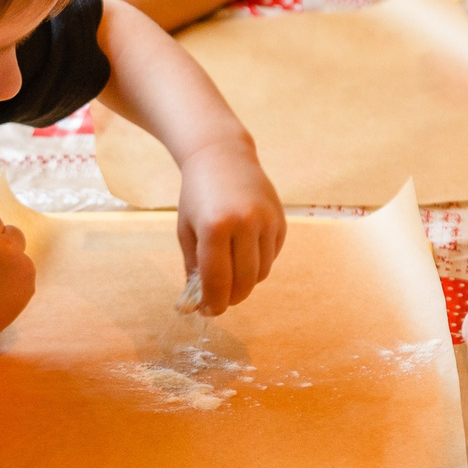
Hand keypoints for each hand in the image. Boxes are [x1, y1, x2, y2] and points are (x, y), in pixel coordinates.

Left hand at [175, 137, 284, 313]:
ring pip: (261, 273)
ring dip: (246, 283)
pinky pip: (272, 257)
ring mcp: (267, 221)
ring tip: (230, 277)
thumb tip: (198, 303)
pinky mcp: (281, 220)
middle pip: (244, 282)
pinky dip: (258, 265)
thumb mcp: (186, 230)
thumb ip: (193, 268)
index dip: (213, 303)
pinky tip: (243, 255)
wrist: (223, 156)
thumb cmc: (197, 195)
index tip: (208, 312)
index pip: (218, 281)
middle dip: (231, 299)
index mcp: (214, 227)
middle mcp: (244, 223)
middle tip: (219, 302)